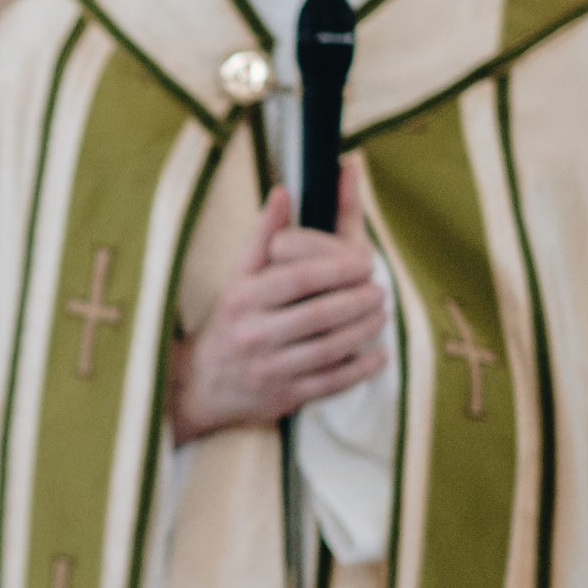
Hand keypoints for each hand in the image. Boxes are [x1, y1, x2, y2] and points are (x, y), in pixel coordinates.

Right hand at [170, 159, 388, 442]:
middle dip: (358, 299)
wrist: (205, 383)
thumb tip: (283, 191)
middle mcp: (254, 334)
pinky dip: (360, 368)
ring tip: (382, 313)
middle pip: (319, 314)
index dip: (338, 268)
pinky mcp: (285, 396)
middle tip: (381, 288)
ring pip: (329, 349)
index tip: (367, 261)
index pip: (298, 278)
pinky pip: (331, 383)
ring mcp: (270, 369)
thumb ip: (264, 235)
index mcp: (244, 298)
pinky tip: (379, 354)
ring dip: (364, 330)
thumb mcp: (239, 275)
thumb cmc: (232, 320)